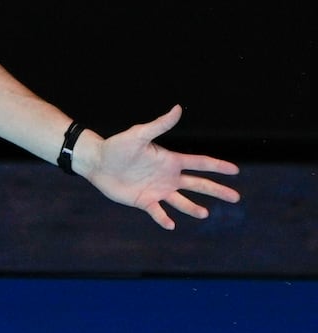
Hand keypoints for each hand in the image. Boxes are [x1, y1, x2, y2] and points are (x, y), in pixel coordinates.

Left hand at [84, 105, 240, 228]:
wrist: (97, 162)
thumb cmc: (117, 146)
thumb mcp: (139, 134)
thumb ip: (159, 124)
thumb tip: (178, 108)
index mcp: (170, 160)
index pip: (200, 163)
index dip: (218, 166)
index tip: (235, 171)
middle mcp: (168, 176)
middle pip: (198, 184)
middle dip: (217, 190)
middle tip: (236, 197)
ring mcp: (157, 190)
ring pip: (181, 201)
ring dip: (192, 208)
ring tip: (204, 214)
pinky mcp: (144, 201)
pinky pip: (157, 212)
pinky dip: (164, 218)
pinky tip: (171, 225)